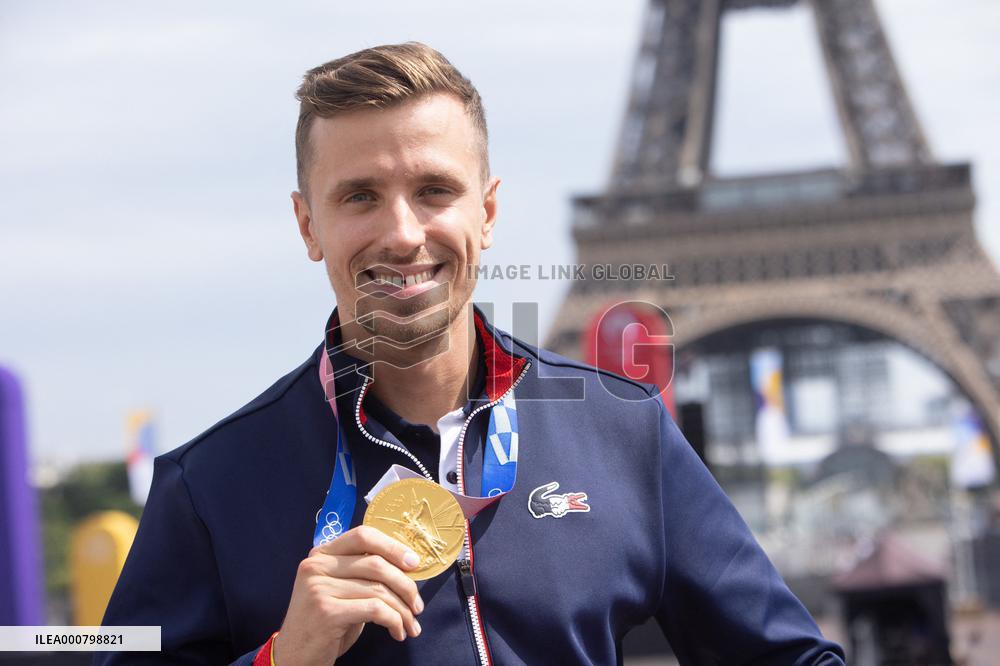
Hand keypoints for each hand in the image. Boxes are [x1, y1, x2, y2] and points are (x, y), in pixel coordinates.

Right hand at [271, 526, 424, 664]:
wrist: (294, 656)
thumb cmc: (325, 623)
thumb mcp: (340, 589)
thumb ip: (362, 572)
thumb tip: (406, 566)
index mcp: (321, 554)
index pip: (363, 535)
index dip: (393, 546)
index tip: (414, 564)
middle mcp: (317, 566)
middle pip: (376, 563)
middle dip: (405, 585)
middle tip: (418, 605)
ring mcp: (319, 588)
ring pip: (378, 590)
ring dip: (403, 610)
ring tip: (410, 625)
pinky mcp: (327, 612)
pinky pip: (374, 610)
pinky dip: (394, 621)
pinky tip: (397, 632)